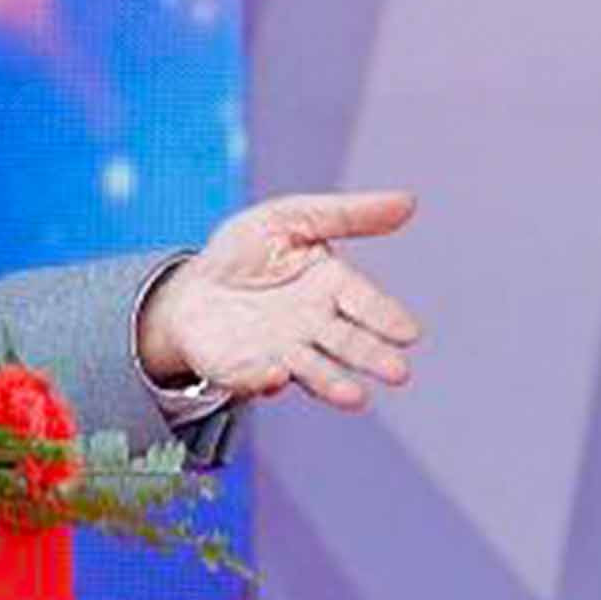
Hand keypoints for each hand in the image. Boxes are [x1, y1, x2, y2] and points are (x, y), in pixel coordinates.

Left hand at [137, 190, 423, 409]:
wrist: (191, 287)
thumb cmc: (246, 251)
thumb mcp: (290, 218)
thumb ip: (346, 215)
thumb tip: (409, 201)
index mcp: (332, 286)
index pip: (365, 302)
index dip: (386, 318)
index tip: (409, 333)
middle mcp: (315, 326)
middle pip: (349, 343)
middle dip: (371, 357)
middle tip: (398, 372)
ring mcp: (283, 352)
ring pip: (313, 370)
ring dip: (333, 382)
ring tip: (355, 397)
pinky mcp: (245, 369)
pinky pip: (255, 375)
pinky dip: (265, 379)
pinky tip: (276, 376)